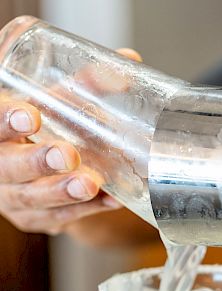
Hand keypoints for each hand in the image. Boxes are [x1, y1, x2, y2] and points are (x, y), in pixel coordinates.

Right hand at [0, 48, 143, 237]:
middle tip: (68, 155)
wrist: (39, 168)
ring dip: (64, 192)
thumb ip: (83, 83)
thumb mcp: (53, 100)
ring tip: (91, 184)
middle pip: (8, 168)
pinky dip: (87, 209)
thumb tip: (129, 61)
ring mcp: (14, 197)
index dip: (5, 122)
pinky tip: (110, 200)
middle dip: (38, 162)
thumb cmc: (44, 126)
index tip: (30, 115)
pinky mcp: (35, 218)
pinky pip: (59, 218)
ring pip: (33, 199)